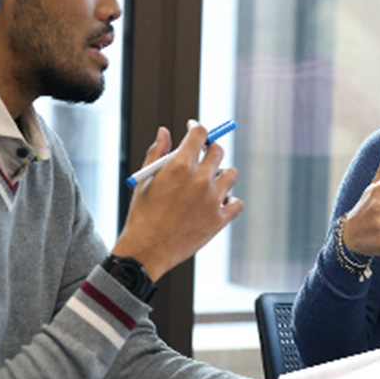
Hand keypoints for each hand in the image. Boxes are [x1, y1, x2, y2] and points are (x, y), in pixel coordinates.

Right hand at [114, 121, 242, 280]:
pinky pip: (236, 202)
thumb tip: (164, 131)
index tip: (193, 129)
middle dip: (209, 148)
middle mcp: (200, 180)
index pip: (200, 133)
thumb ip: (157, 152)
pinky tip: (217, 201)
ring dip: (221, 173)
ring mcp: (213, 200)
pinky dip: (230, 200)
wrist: (147, 250)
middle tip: (202, 154)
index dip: (197, 127)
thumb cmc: (142, 215)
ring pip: (231, 174)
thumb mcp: (145, 180)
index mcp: (180, 166)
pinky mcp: (219, 219)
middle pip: (218, 151)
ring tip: (208, 181)